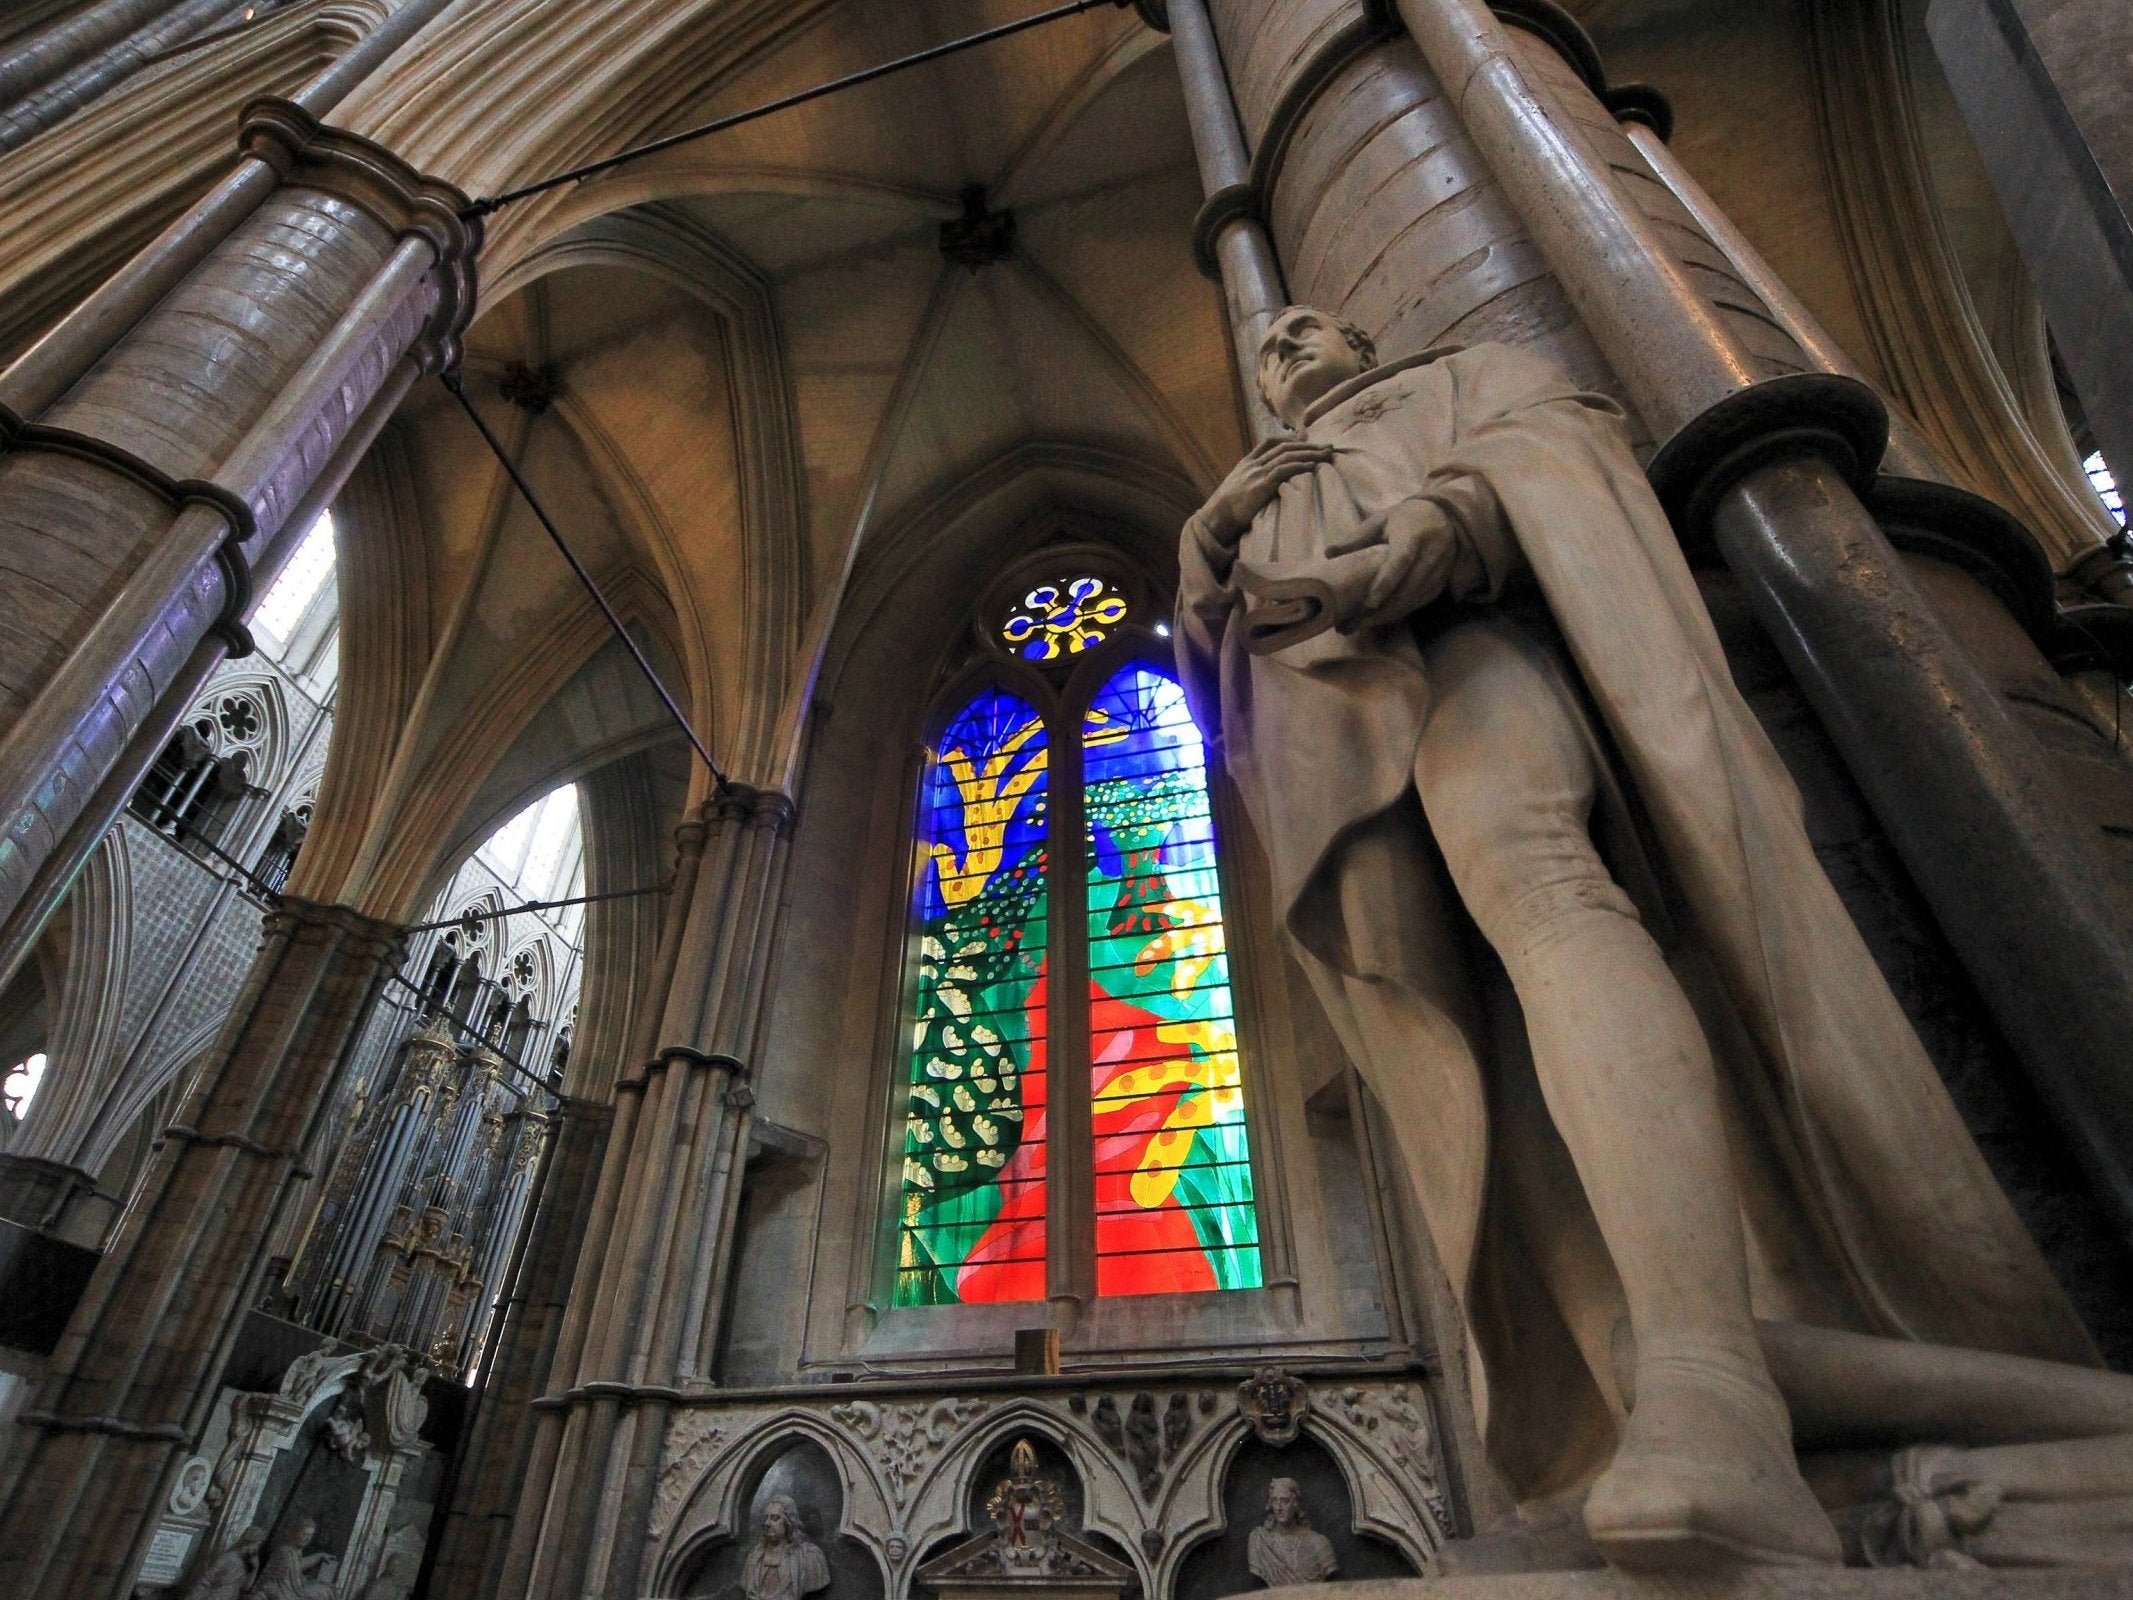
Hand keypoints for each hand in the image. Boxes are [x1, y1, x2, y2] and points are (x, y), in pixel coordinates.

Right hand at [1195, 436, 1335, 546]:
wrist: (1215, 519)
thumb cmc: (1226, 511)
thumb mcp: (1237, 490)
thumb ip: (1250, 482)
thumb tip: (1267, 486)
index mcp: (1246, 463)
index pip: (1269, 443)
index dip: (1289, 439)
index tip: (1307, 439)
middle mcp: (1252, 464)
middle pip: (1284, 447)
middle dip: (1308, 445)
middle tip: (1328, 446)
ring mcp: (1256, 473)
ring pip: (1287, 455)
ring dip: (1310, 453)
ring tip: (1327, 454)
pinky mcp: (1261, 485)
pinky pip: (1284, 470)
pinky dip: (1300, 465)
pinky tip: (1313, 465)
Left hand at [1322, 498, 1458, 629]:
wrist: (1444, 515)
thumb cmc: (1406, 518)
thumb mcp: (1380, 520)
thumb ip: (1356, 538)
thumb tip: (1328, 553)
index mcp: (1413, 536)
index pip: (1401, 562)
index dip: (1386, 584)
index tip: (1369, 603)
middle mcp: (1430, 555)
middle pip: (1406, 590)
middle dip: (1379, 612)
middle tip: (1350, 625)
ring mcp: (1439, 572)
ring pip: (1412, 601)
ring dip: (1385, 617)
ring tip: (1356, 626)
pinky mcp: (1441, 583)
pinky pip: (1418, 604)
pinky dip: (1397, 614)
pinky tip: (1377, 620)